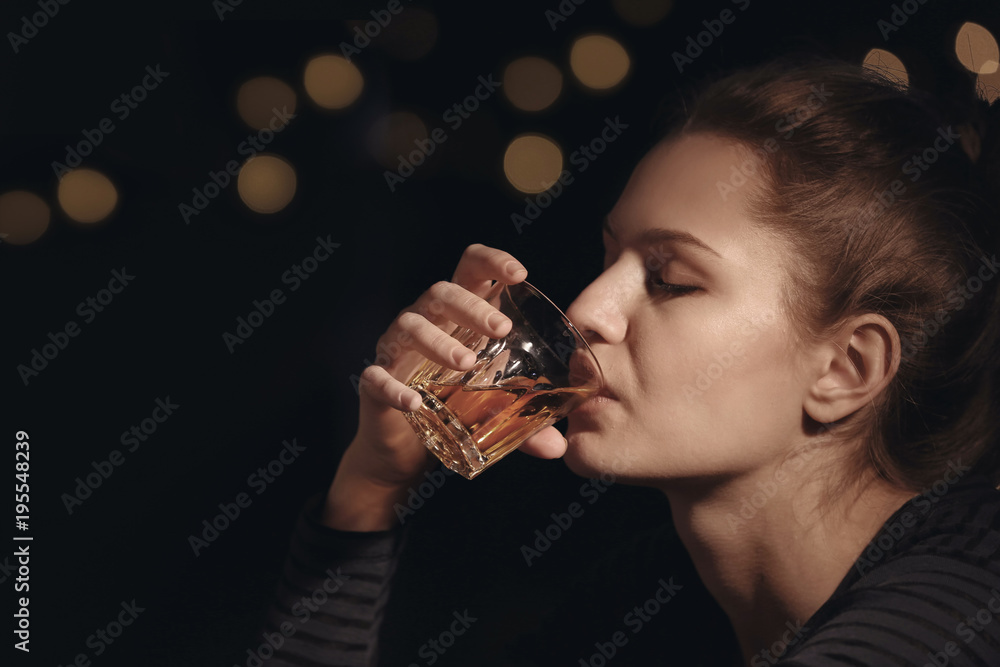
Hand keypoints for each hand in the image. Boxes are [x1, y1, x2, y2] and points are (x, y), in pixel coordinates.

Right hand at [322, 244, 566, 530]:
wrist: (405, 453)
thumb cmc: (453, 411)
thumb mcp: (494, 410)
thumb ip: (526, 423)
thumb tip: (558, 447)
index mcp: (457, 317)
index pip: (470, 270)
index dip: (492, 261)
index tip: (519, 273)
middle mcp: (425, 323)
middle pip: (442, 293)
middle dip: (472, 306)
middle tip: (503, 329)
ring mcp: (396, 351)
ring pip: (411, 326)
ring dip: (439, 340)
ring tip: (467, 363)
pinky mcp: (375, 383)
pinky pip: (378, 377)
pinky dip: (395, 388)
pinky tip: (415, 402)